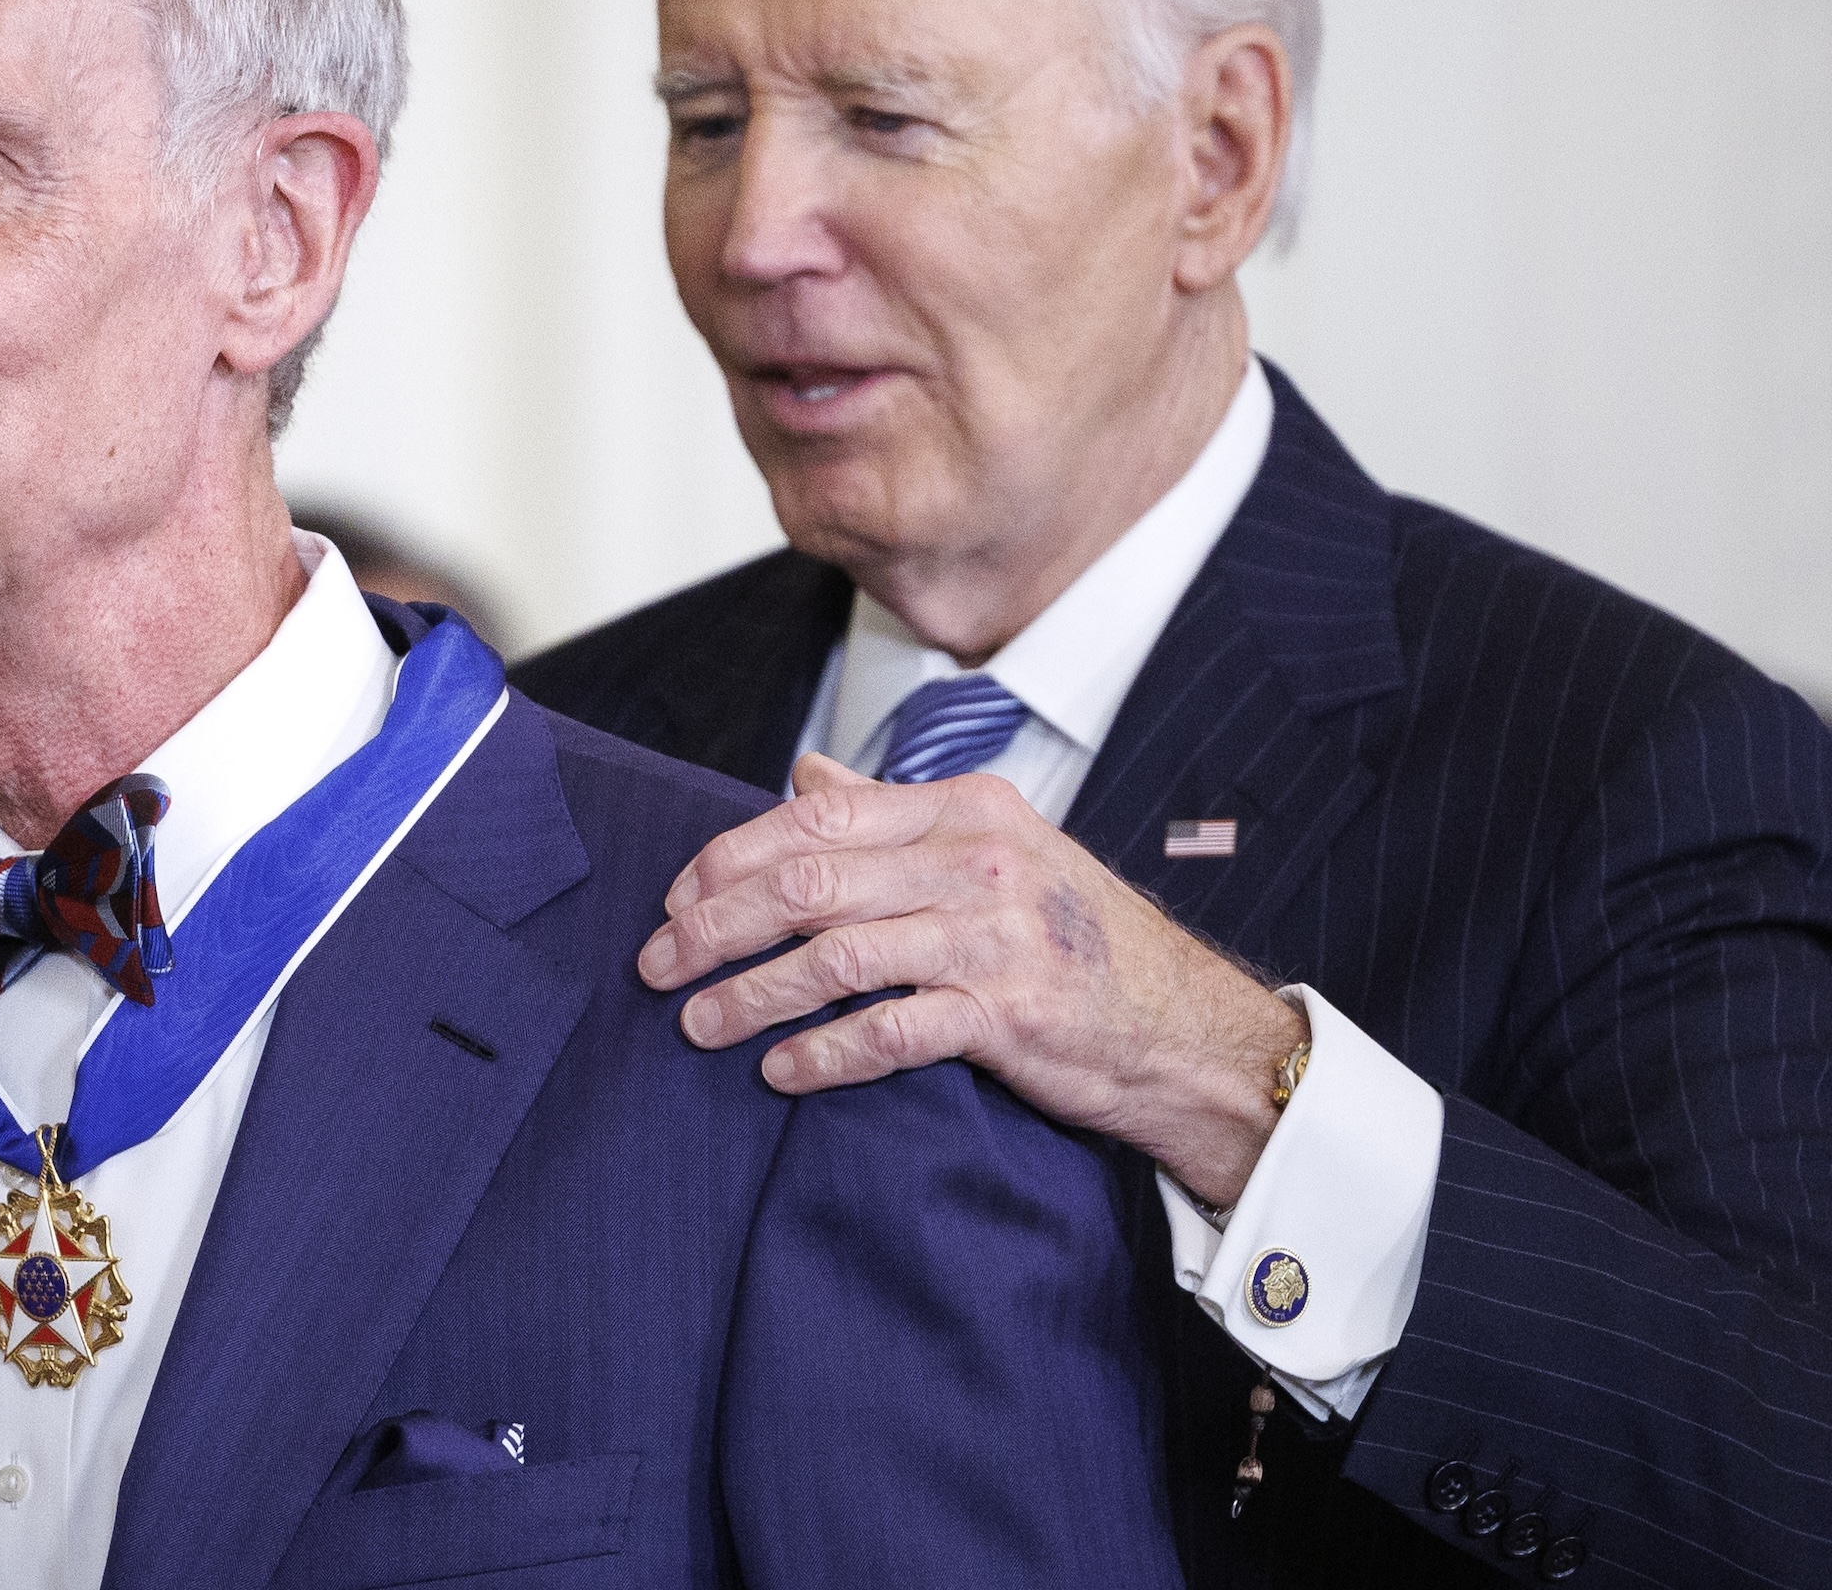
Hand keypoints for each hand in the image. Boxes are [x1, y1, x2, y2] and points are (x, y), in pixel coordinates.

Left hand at [640, 753, 1306, 1207]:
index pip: (817, 816)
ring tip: (697, 1025)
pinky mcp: (1010, 1015)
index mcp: (963, 810)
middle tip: (657, 964)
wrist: (1186, 1027)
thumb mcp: (994, 849)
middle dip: (715, 926)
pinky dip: (825, 1052)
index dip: (730, 856)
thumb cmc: (1074, 939)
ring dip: (752, 994)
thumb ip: (895, 813)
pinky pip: (891, 1030)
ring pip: (836, 956)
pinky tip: (781, 1070)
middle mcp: (976, 861)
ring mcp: (994, 938)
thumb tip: (803, 772)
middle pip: (808, 883)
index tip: (674, 897)